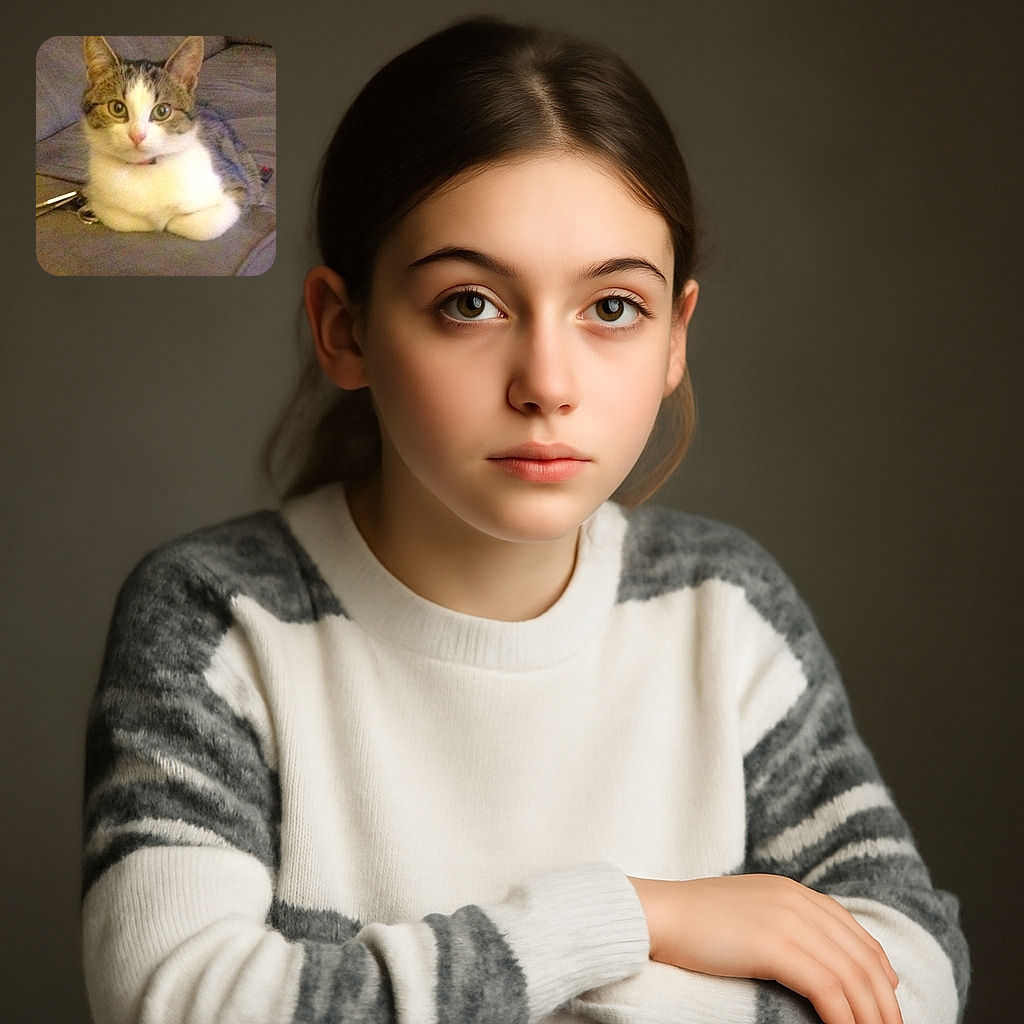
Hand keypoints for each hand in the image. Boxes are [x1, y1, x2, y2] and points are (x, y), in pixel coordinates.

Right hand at [627, 874, 901, 1023]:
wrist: (656, 913)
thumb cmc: (690, 922)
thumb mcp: (744, 912)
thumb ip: (776, 922)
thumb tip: (803, 956)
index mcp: (790, 890)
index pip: (851, 930)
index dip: (877, 965)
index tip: (889, 996)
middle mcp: (796, 899)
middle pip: (860, 955)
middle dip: (883, 999)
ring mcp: (787, 919)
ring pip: (852, 975)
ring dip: (872, 1015)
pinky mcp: (775, 944)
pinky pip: (828, 988)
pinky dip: (846, 1018)